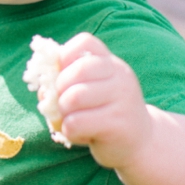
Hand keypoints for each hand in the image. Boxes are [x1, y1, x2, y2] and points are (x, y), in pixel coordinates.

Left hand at [54, 32, 153, 169]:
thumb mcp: (93, 90)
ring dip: (63, 113)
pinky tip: (83, 134)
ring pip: (73, 98)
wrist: (141, 142)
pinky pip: (75, 123)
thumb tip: (43, 89)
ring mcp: (122, 99)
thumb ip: (68, 83)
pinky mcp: (117, 125)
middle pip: (77, 71)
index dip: (64, 57)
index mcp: (111, 63)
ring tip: (73, 121)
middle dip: (60, 90)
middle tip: (65, 105)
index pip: (84, 42)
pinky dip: (70, 132)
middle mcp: (120, 76)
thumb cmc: (106, 114)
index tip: (64, 76)